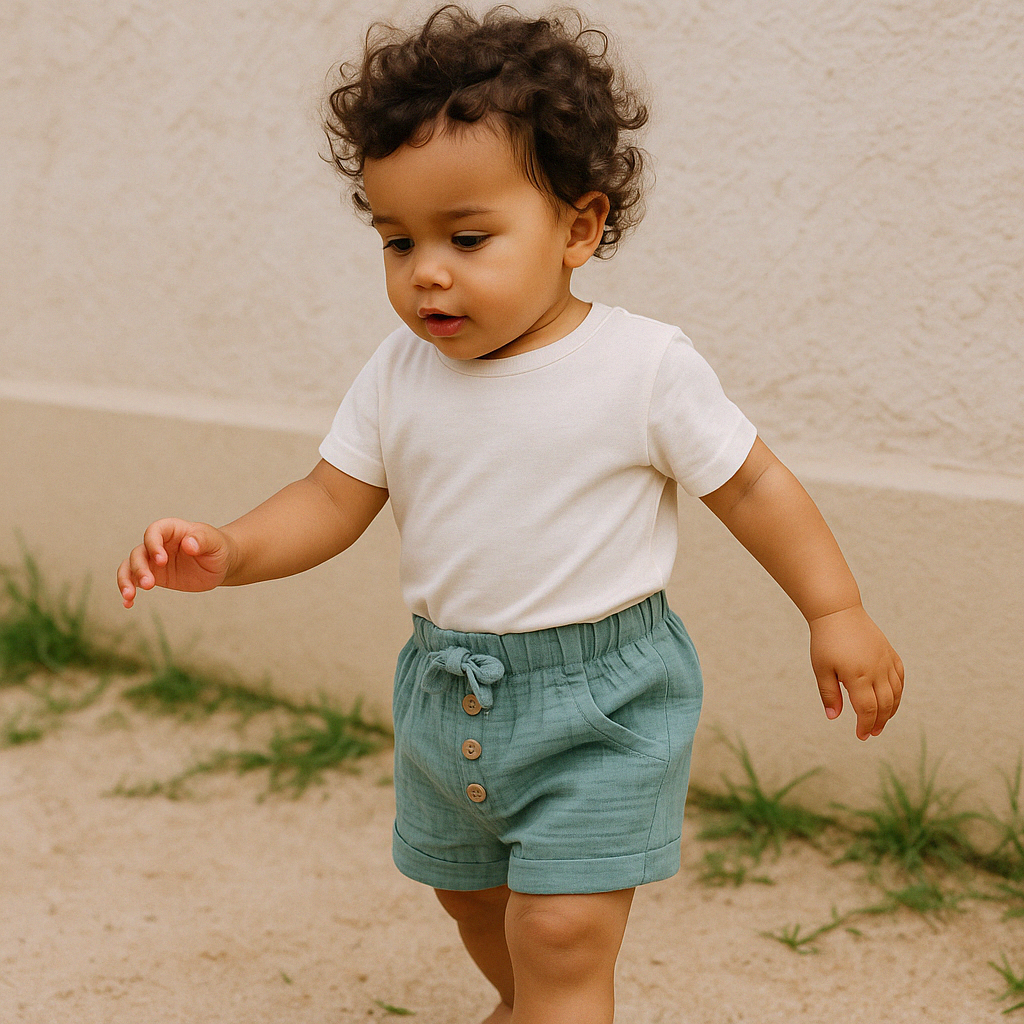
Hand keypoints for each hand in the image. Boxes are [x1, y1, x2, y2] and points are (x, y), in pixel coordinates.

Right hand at [117, 519, 232, 608]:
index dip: (153, 544)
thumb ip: (202, 540)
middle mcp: (158, 543)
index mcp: (171, 529)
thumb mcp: (214, 542)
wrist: (220, 563)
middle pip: (139, 552)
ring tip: (130, 596)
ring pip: (130, 566)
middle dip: (139, 568)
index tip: (161, 560)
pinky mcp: (154, 575)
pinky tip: (128, 603)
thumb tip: (188, 544)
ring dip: (126, 580)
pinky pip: (134, 581)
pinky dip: (129, 592)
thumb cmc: (218, 547)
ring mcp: (153, 560)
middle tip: (149, 584)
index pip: (154, 532)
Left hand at [808, 605, 903, 739]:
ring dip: (891, 710)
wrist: (838, 612)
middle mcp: (877, 670)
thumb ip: (829, 694)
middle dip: (879, 722)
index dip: (866, 725)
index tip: (861, 735)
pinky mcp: (890, 653)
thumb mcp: (821, 669)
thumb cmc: (826, 641)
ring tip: (881, 721)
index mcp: (858, 676)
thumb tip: (834, 717)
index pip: (868, 710)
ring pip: (896, 693)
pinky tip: (892, 699)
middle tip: (871, 733)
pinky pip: (900, 677)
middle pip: (885, 705)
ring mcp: (886, 661)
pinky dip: (898, 692)